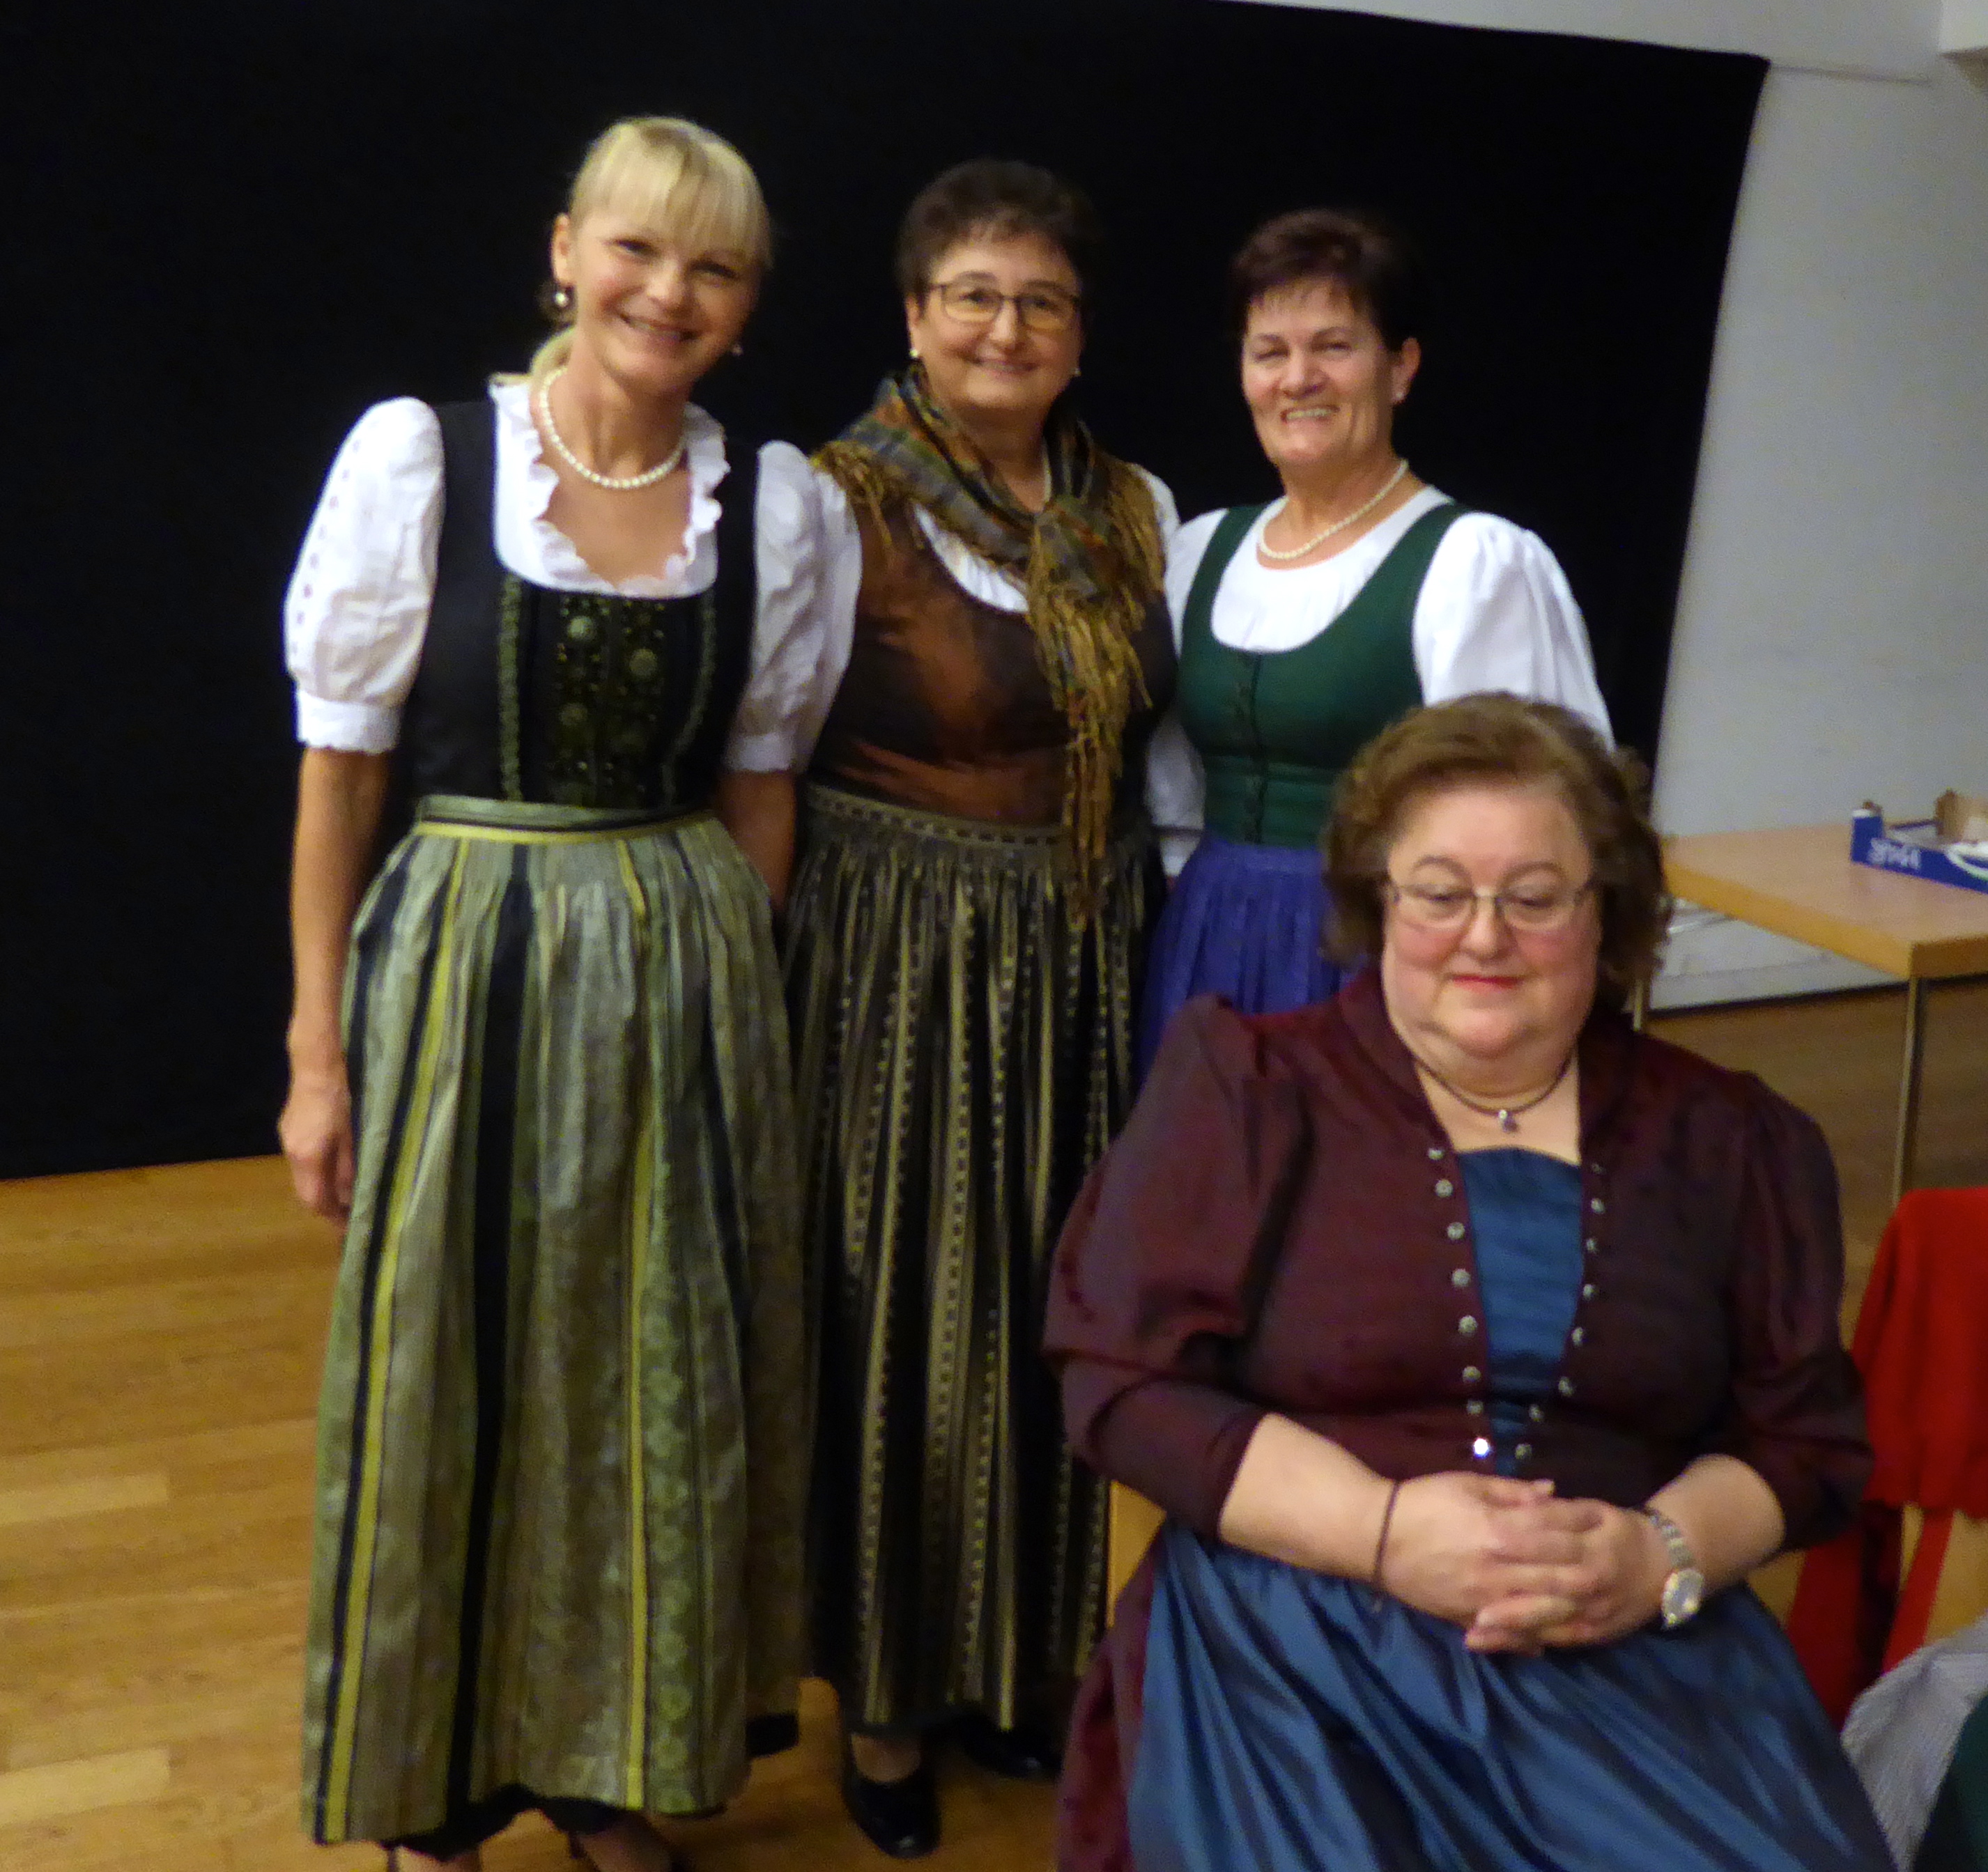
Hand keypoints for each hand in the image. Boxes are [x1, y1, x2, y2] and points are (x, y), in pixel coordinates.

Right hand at [279, 1062, 355, 1222]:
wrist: (317, 1067)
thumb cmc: (343, 1099)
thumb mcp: (354, 1136)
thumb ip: (350, 1168)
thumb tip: (352, 1198)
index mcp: (309, 1157)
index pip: (316, 1200)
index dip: (333, 1216)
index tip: (349, 1228)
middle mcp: (292, 1154)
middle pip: (305, 1192)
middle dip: (326, 1207)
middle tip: (348, 1215)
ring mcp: (287, 1141)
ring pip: (301, 1178)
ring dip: (320, 1189)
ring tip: (343, 1195)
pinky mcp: (288, 1130)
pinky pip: (300, 1162)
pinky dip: (315, 1173)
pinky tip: (331, 1170)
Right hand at [1378, 1473, 1605, 1633]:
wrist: (1374, 1537)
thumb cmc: (1422, 1501)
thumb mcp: (1466, 1484)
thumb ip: (1512, 1491)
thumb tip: (1553, 1492)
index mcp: (1499, 1530)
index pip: (1557, 1528)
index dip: (1584, 1522)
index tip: (1606, 1517)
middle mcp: (1500, 1569)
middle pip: (1562, 1574)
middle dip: (1592, 1568)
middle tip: (1615, 1563)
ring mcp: (1487, 1599)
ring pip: (1546, 1610)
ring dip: (1576, 1607)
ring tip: (1598, 1601)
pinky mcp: (1471, 1618)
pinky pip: (1514, 1634)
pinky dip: (1540, 1635)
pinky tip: (1559, 1634)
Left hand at [1465, 1500, 1667, 1652]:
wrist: (1663, 1567)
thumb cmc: (1620, 1532)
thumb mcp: (1595, 1511)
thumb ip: (1559, 1510)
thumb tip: (1525, 1502)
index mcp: (1590, 1547)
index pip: (1549, 1545)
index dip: (1516, 1546)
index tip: (1482, 1546)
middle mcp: (1589, 1583)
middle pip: (1544, 1590)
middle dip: (1507, 1597)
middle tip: (1468, 1599)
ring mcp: (1590, 1613)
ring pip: (1546, 1622)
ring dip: (1509, 1628)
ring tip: (1473, 1632)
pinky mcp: (1590, 1634)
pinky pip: (1553, 1640)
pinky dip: (1522, 1643)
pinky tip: (1493, 1644)